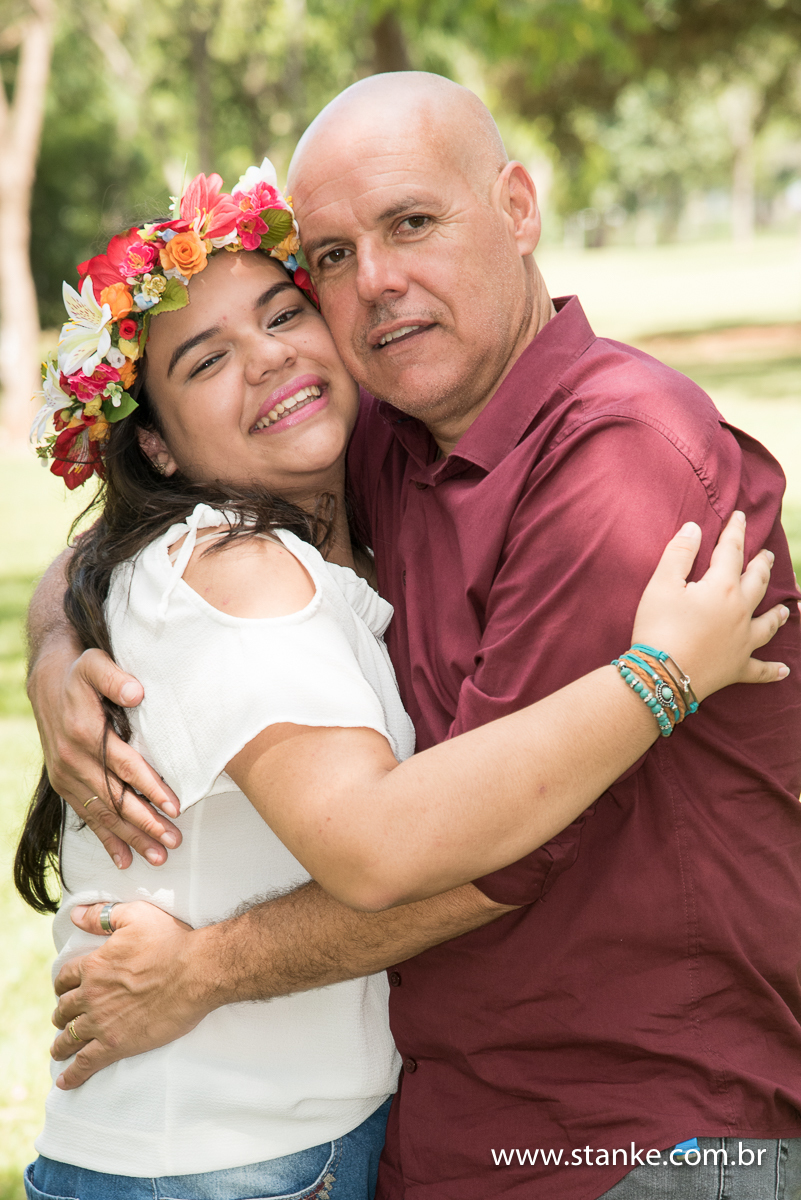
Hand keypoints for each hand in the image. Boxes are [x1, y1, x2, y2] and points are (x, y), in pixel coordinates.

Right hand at [28, 644, 180, 867]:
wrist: (47, 683)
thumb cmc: (80, 673)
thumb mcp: (95, 664)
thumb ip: (115, 677)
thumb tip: (137, 691)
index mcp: (86, 734)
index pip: (125, 767)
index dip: (150, 787)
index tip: (175, 806)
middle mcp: (74, 760)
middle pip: (116, 798)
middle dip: (146, 823)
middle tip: (173, 841)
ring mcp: (67, 776)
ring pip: (104, 813)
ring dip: (131, 838)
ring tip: (157, 857)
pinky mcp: (65, 784)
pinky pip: (87, 816)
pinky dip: (106, 839)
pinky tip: (123, 859)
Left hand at [51, 901, 206, 1087]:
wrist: (196, 971)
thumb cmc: (171, 941)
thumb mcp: (136, 916)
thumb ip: (102, 915)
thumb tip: (75, 913)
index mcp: (94, 965)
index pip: (65, 978)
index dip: (62, 984)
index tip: (64, 990)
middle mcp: (92, 995)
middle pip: (64, 1009)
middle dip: (61, 1015)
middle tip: (63, 1020)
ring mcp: (102, 1022)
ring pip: (69, 1037)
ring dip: (61, 1045)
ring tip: (59, 1051)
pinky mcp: (116, 1044)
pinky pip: (85, 1063)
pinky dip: (72, 1074)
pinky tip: (65, 1081)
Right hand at [632, 511, 789, 699]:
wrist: (662, 676)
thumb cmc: (658, 627)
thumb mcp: (661, 584)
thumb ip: (679, 553)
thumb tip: (694, 528)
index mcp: (722, 587)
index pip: (732, 551)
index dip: (736, 531)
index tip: (741, 517)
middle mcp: (741, 611)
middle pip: (758, 582)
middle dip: (763, 565)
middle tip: (769, 555)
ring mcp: (743, 641)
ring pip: (769, 624)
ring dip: (778, 613)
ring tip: (787, 607)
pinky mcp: (737, 668)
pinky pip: (761, 669)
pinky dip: (773, 670)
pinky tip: (786, 670)